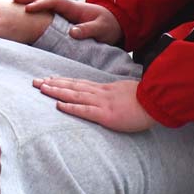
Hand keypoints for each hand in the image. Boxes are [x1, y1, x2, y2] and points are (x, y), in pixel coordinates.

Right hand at [13, 0, 123, 44]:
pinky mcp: (62, 17)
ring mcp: (63, 11)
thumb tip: (71, 32)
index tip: (28, 9)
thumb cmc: (108, 26)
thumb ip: (88, 30)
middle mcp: (66, 6)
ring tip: (13, 1)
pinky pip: (46, 11)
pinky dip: (35, 8)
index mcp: (73, 7)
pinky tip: (24, 11)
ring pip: (44, 2)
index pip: (54, 2)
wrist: (114, 24)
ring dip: (30, 1)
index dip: (41, 4)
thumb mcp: (101, 29)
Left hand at [33, 77, 156, 132]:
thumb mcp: (127, 93)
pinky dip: (71, 107)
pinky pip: (86, 110)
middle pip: (72, 86)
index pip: (79, 83)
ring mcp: (103, 103)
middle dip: (52, 84)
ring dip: (56, 91)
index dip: (62, 81)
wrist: (158, 102)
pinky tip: (59, 105)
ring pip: (75, 95)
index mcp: (105, 89)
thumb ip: (115, 95)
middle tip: (35, 82)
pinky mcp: (107, 115)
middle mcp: (100, 93)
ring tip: (41, 88)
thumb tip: (109, 97)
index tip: (49, 79)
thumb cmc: (146, 100)